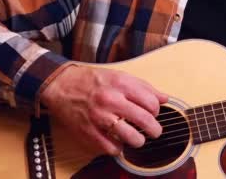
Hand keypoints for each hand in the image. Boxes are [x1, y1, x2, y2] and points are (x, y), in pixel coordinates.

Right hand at [40, 66, 167, 155]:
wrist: (61, 85)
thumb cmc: (92, 80)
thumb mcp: (120, 76)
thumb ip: (144, 87)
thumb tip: (165, 98)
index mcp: (121, 84)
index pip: (151, 102)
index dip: (157, 110)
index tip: (154, 113)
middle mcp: (111, 100)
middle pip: (144, 120)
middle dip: (155, 129)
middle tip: (155, 131)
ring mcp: (100, 117)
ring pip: (131, 136)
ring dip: (139, 140)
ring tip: (138, 138)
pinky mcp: (88, 131)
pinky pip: (111, 148)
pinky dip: (118, 148)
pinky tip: (118, 142)